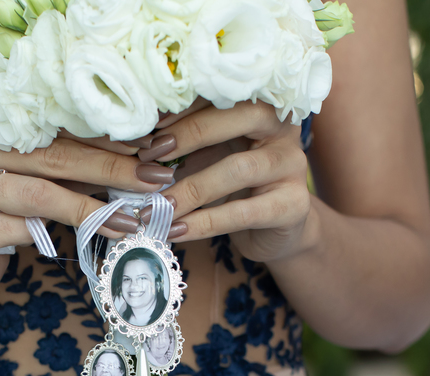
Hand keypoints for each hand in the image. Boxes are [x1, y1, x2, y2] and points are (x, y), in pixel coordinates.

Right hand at [0, 111, 176, 296]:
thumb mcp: (32, 174)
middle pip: (52, 155)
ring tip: (132, 218)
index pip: (53, 119)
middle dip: (110, 169)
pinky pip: (23, 229)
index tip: (148, 145)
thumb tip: (139, 155)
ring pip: (40, 193)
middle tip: (154, 179)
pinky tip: (94, 239)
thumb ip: (69, 159)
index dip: (103, 134)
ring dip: (94, 208)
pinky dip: (63, 234)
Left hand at [142, 102, 313, 263]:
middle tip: (149, 155)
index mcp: (261, 104)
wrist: (275, 230)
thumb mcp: (209, 155)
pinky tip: (176, 229)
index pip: (223, 91)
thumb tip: (135, 140)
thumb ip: (185, 143)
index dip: (183, 105)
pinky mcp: (294, 205)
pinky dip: (205, 222)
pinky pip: (245, 212)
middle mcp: (283, 128)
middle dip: (190, 133)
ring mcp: (292, 165)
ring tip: (157, 207)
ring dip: (191, 188)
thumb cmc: (234, 185)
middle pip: (241, 116)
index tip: (145, 122)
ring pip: (240, 169)